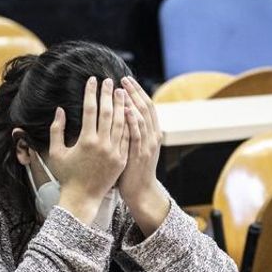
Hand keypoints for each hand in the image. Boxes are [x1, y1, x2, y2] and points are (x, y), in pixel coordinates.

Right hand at [50, 77, 129, 223]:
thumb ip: (56, 129)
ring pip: (121, 123)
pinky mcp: (122, 159)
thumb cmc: (66, 175)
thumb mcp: (56, 152)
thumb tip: (60, 110)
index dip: (91, 93)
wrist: (82, 198)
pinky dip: (128, 123)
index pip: (90, 110)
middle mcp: (102, 145)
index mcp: (86, 141)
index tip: (92, 80)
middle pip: (108, 112)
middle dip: (108, 94)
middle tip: (109, 81)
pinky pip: (127, 137)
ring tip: (121, 92)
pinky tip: (128, 112)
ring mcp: (115, 152)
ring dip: (121, 105)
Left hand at [117, 76, 168, 235]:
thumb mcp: (134, 148)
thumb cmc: (132, 171)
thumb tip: (120, 114)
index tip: (126, 81)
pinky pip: (136, 133)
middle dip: (134, 92)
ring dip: (132, 102)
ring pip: (142, 117)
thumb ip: (131, 132)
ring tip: (121, 89)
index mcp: (151, 133)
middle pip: (145, 108)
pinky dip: (132, 120)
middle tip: (122, 79)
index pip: (146, 107)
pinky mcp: (139, 154)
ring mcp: (147, 145)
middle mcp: (152, 136)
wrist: (140, 192)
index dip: (137, 92)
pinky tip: (124, 109)